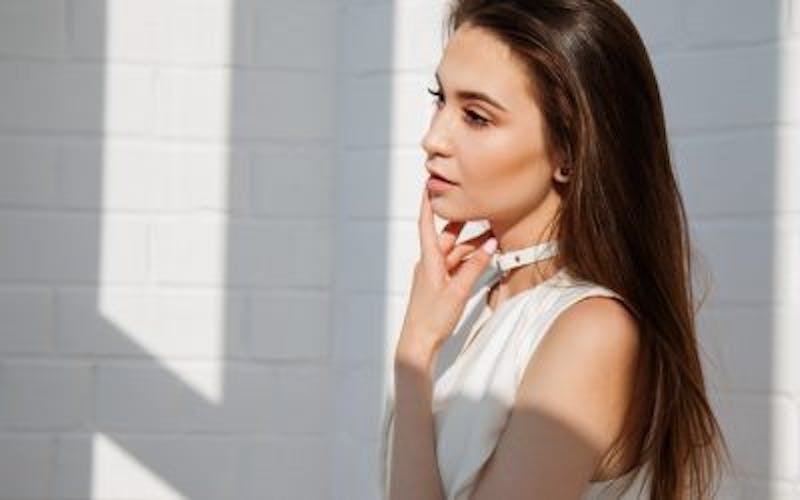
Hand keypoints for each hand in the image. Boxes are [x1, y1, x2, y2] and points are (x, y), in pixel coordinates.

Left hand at [395, 187, 497, 370]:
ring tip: (493, 237)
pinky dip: (469, 262)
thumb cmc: (431, 319)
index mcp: (429, 260)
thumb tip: (489, 246)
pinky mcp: (439, 285)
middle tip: (479, 209)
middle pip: (447, 237)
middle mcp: (429, 264)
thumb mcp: (459, 290)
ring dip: (472, 247)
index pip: (427, 224)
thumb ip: (475, 266)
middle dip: (464, 225)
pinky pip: (456, 266)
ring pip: (455, 253)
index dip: (428, 204)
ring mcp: (434, 275)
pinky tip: (484, 260)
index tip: (429, 185)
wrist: (419, 342)